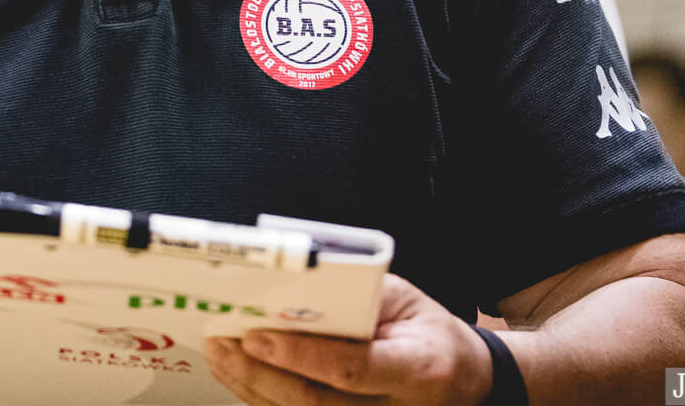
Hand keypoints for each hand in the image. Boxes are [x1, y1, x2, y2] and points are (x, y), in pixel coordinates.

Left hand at [206, 275, 492, 405]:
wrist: (464, 383)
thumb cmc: (428, 333)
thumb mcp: (406, 300)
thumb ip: (356, 295)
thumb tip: (291, 290)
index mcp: (417, 370)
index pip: (349, 368)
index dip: (298, 353)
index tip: (255, 333)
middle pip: (311, 403)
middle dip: (258, 372)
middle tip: (222, 341)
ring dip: (250, 388)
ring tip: (221, 355)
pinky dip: (263, 400)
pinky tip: (241, 376)